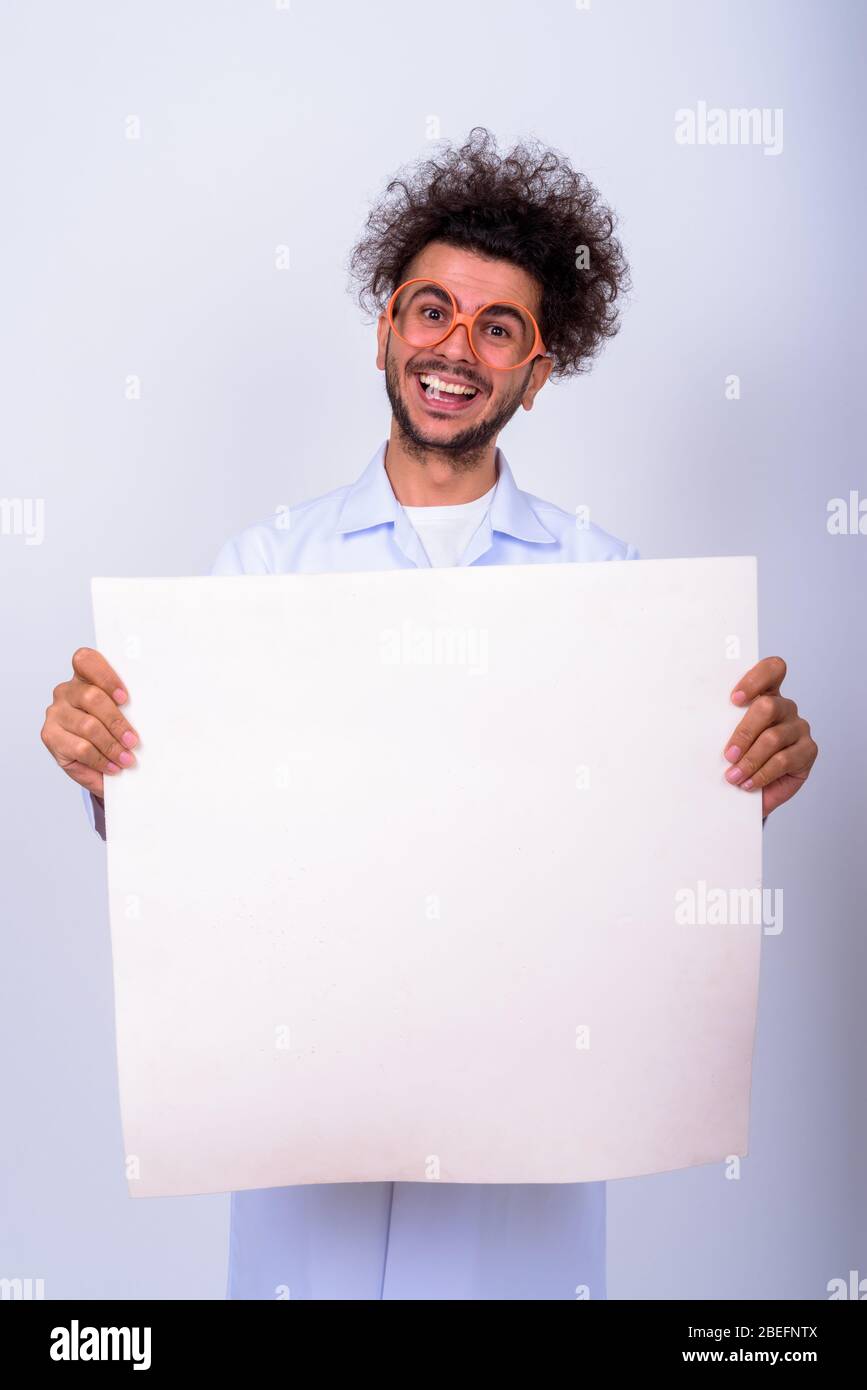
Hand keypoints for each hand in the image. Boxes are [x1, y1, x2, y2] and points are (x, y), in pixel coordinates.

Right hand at [41, 647, 138, 799]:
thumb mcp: (123, 715)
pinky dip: (100, 759)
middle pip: (92, 697)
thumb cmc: (112, 731)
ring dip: (111, 745)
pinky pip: (79, 748)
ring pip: (88, 726)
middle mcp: (66, 691)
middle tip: (133, 740)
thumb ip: (130, 708)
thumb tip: (157, 710)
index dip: (106, 677)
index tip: (125, 698)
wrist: (98, 764)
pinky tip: (112, 766)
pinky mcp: (50, 736)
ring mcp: (56, 712)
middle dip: (117, 721)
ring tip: (126, 758)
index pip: (86, 660)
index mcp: (84, 677)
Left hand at [723, 656, 816, 818]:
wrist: (752, 789)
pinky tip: (749, 783)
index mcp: (766, 694)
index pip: (772, 669)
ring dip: (749, 760)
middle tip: (728, 755)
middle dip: (744, 732)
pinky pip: (783, 760)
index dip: (755, 679)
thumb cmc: (737, 757)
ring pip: (773, 738)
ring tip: (733, 776)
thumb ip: (720, 726)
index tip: (733, 699)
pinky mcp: (808, 750)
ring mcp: (799, 727)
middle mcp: (785, 707)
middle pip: (768, 706)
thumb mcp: (725, 737)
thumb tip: (696, 725)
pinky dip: (762, 774)